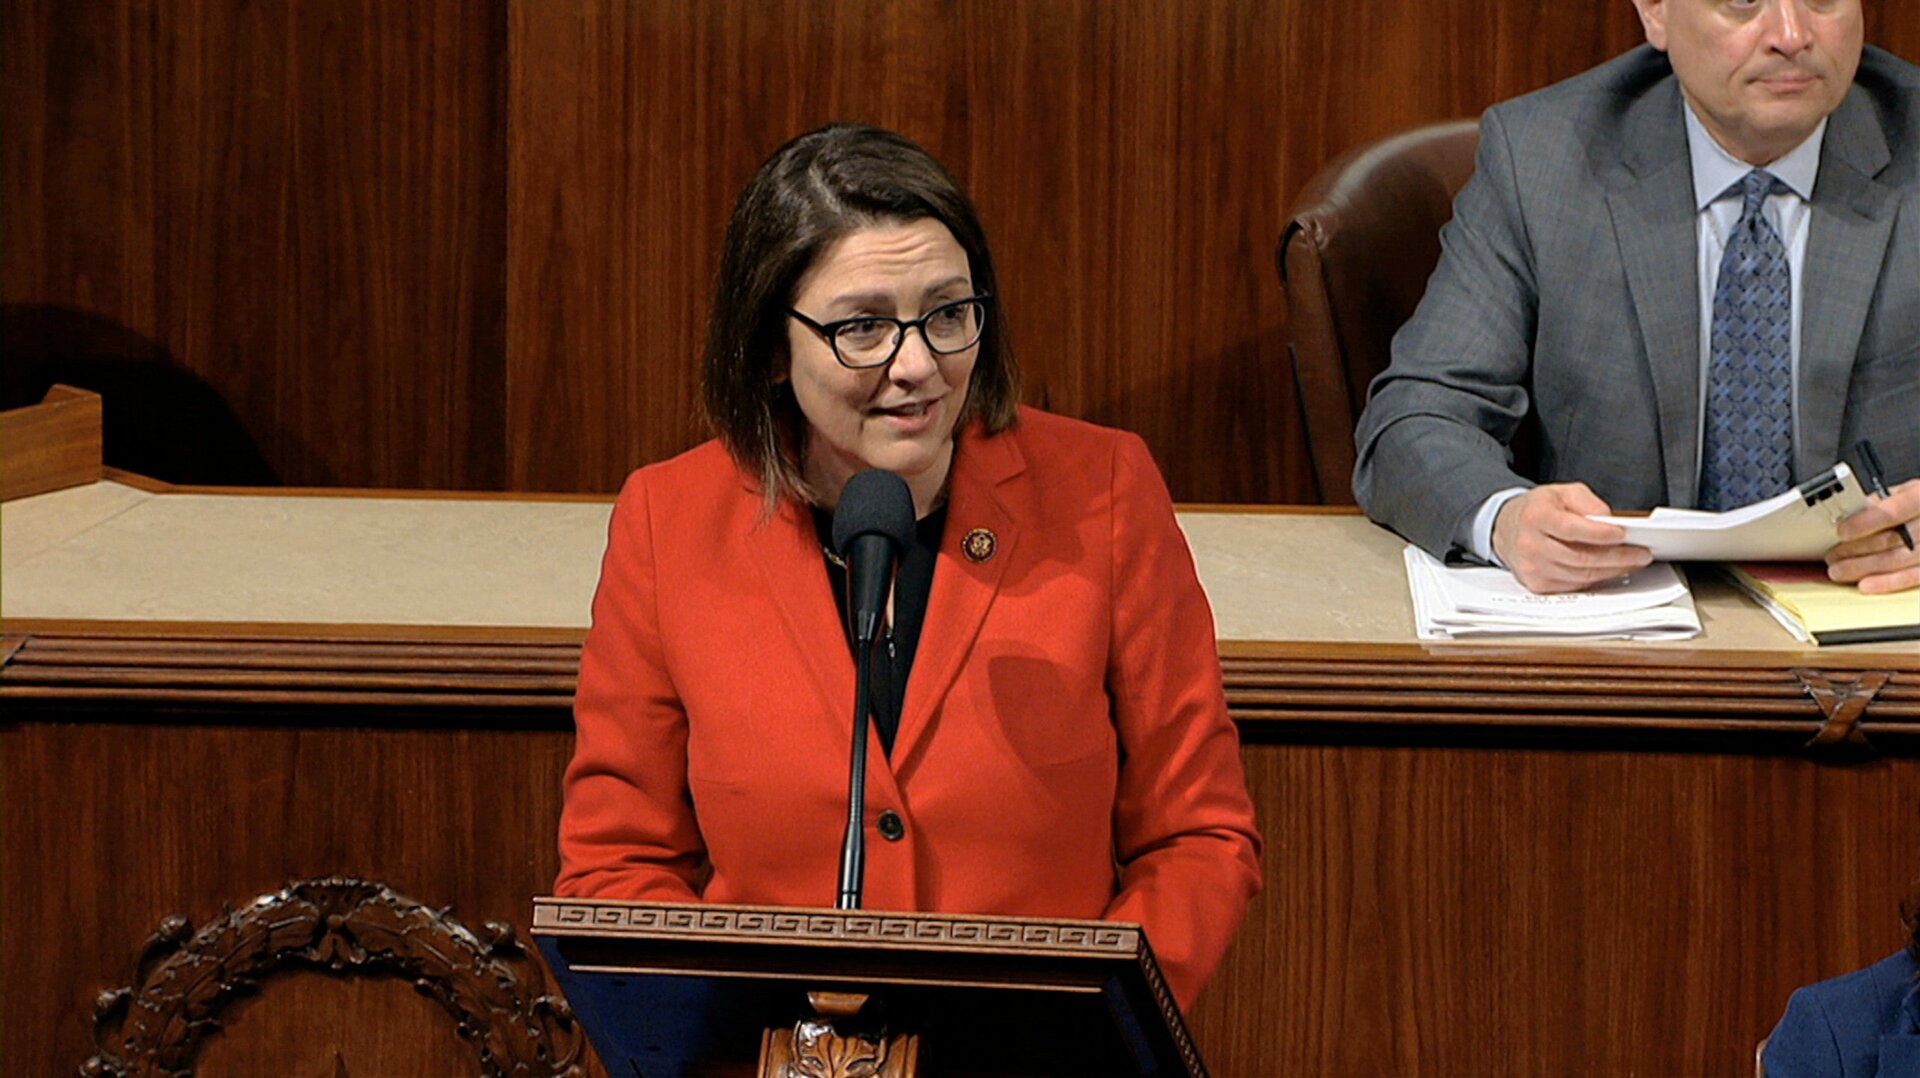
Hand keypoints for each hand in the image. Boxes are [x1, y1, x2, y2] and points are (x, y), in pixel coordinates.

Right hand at [1492, 482, 1654, 593]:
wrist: (1508, 529)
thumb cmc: (1539, 509)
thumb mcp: (1563, 492)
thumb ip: (1588, 503)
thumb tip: (1610, 522)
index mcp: (1535, 516)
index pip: (1571, 528)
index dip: (1599, 533)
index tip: (1624, 534)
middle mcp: (1530, 544)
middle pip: (1581, 557)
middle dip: (1617, 557)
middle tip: (1642, 554)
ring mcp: (1533, 567)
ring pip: (1581, 575)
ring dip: (1612, 570)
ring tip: (1633, 561)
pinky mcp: (1538, 584)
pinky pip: (1575, 584)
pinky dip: (1597, 578)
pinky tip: (1611, 569)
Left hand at [1826, 478, 1919, 593]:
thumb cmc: (1917, 505)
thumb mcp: (1901, 493)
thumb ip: (1878, 503)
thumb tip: (1847, 515)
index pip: (1895, 510)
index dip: (1867, 522)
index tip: (1842, 531)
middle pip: (1893, 539)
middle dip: (1858, 549)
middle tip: (1832, 555)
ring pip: (1899, 559)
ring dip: (1864, 567)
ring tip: (1839, 571)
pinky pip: (1913, 576)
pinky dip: (1886, 582)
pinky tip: (1865, 584)